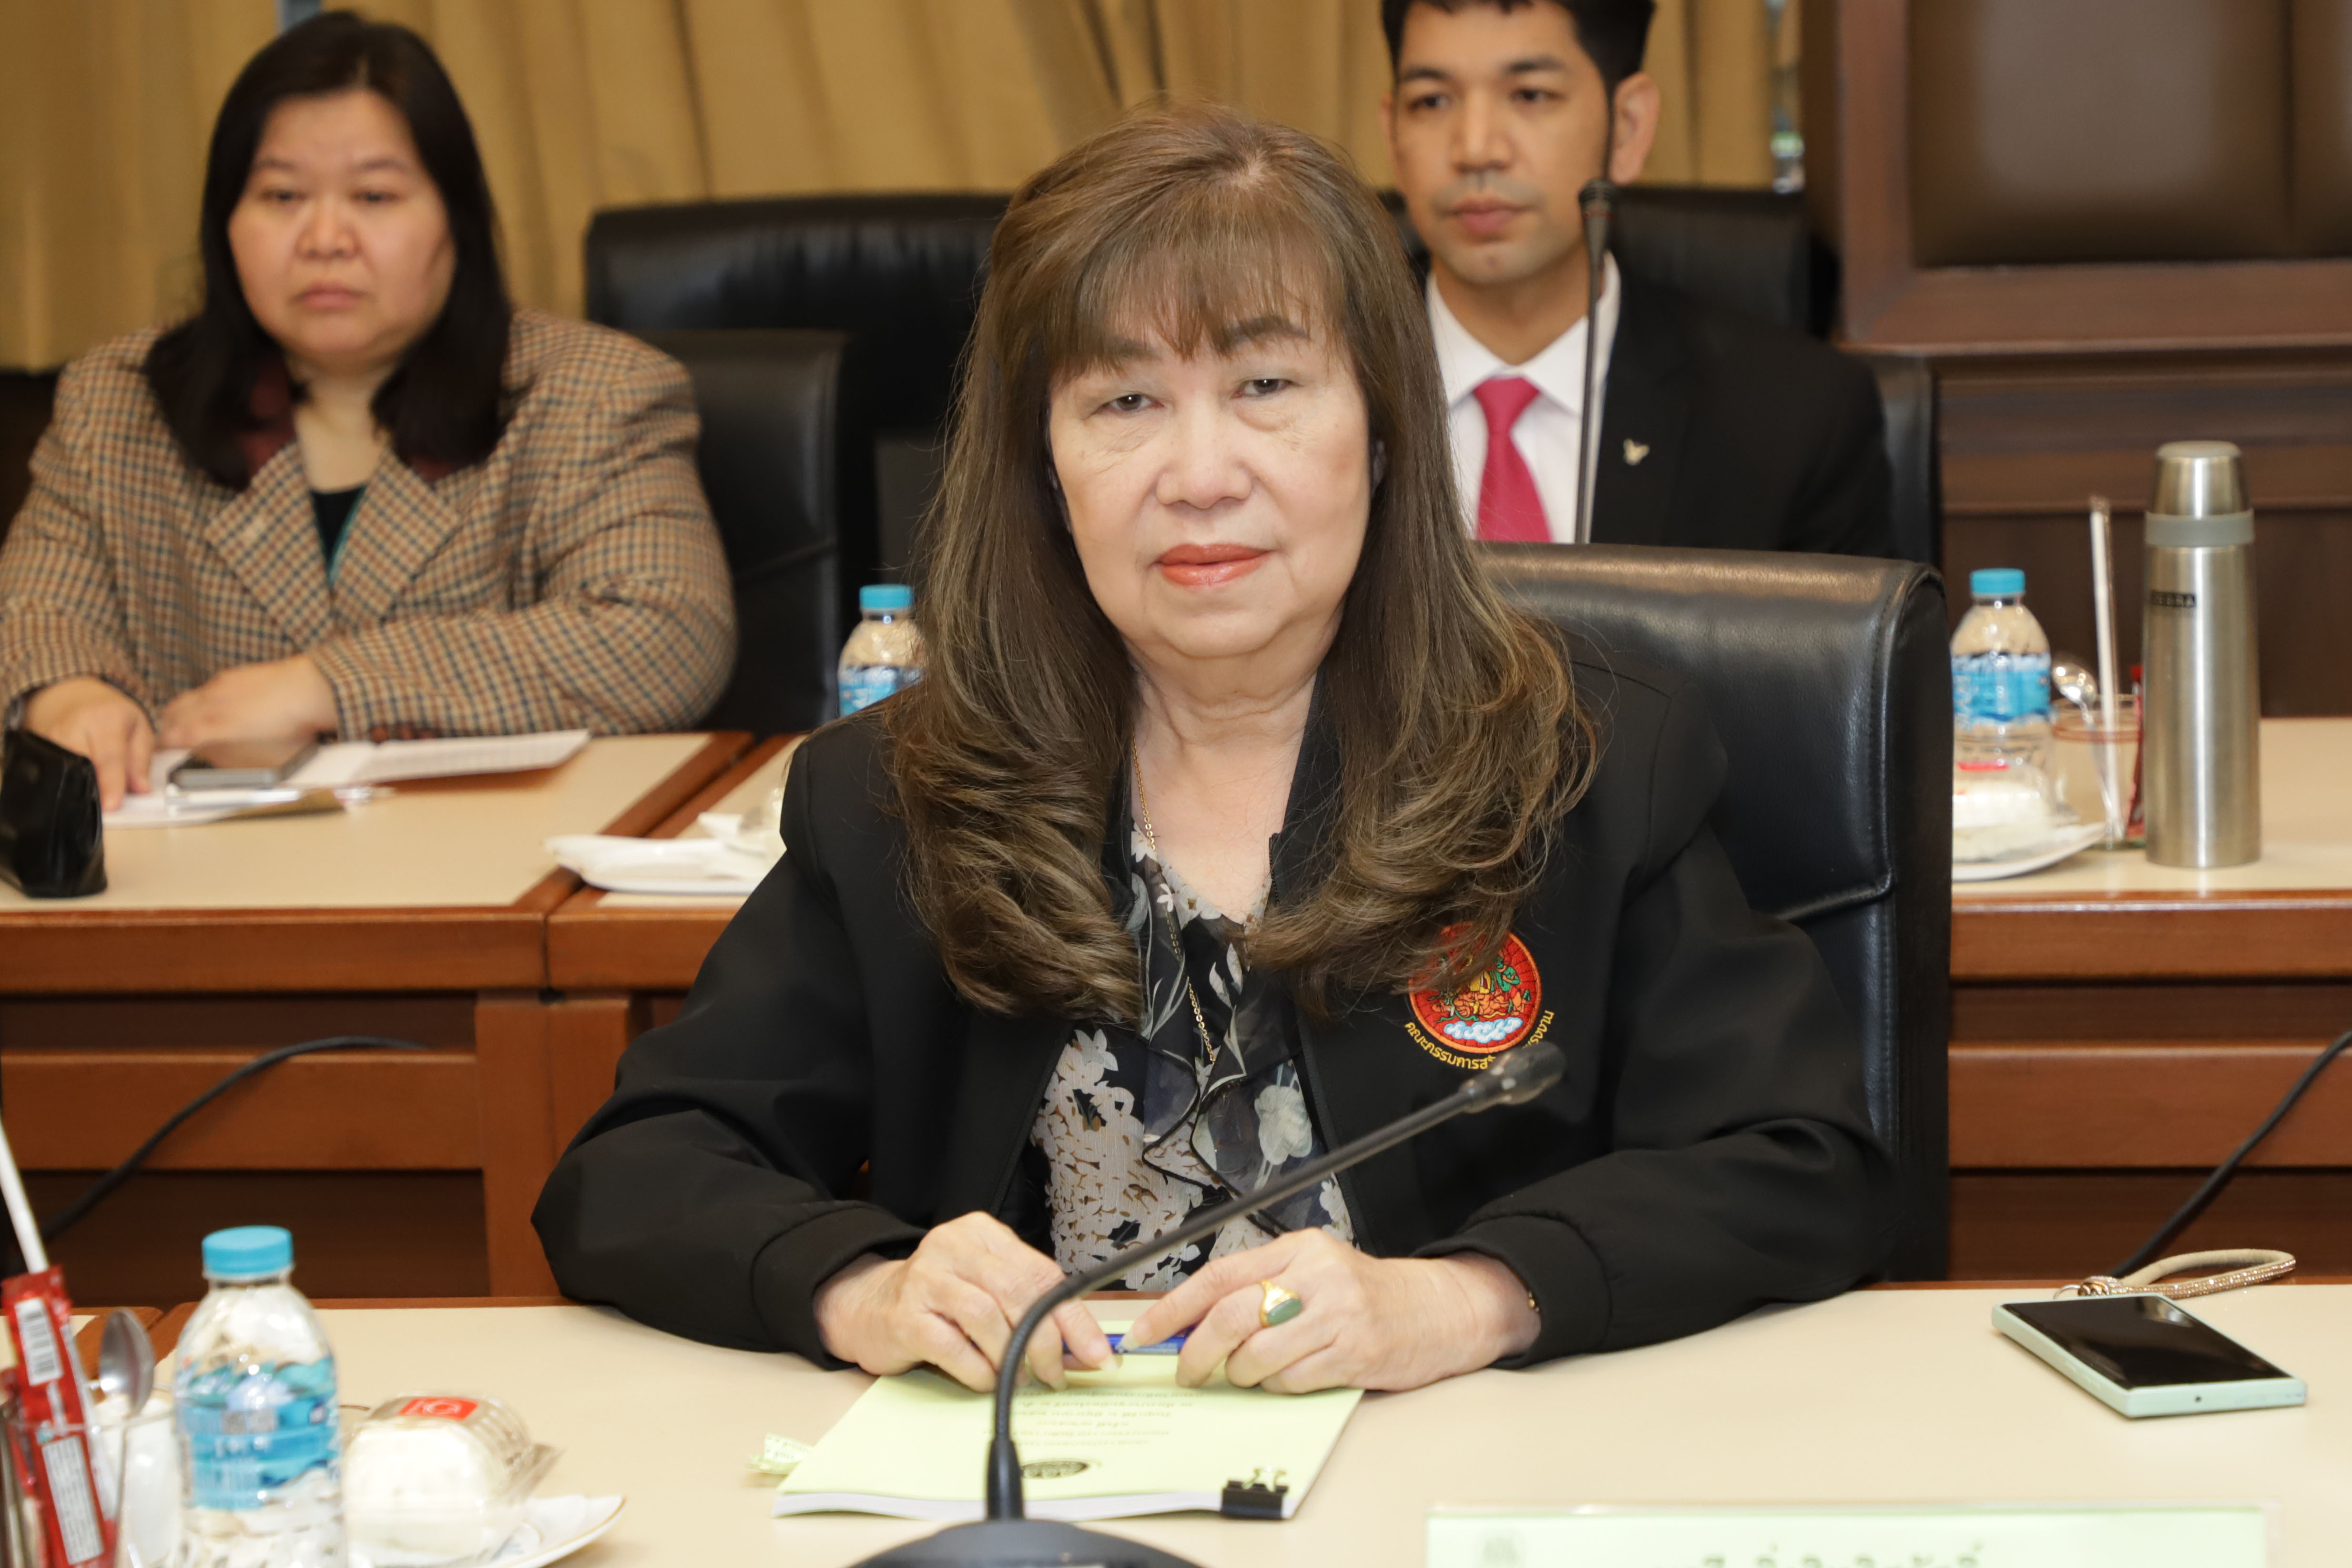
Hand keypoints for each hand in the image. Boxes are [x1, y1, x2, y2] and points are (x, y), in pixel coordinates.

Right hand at [23, 677, 155, 809]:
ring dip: (81, 789)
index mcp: (106, 718)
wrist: (71, 696)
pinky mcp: (38, 746)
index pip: (108, 757)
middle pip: (84, 766)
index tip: (112, 805)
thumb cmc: (110, 714)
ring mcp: (51, 737)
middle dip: (96, 790)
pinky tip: (79, 790)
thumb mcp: (138, 728)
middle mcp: (74, 726)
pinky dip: (67, 783)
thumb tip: (140, 789)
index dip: (111, 783)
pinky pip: (53, 771)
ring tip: (96, 800)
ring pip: (65, 771)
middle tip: (108, 810)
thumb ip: (141, 760)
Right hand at [157, 655, 336, 748]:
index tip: (160, 754)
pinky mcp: (235, 674)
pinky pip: (208, 687)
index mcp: (210, 727)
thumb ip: (225, 759)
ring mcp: (222, 685)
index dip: (161, 748)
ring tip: (186, 723)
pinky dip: (204, 699)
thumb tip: (209, 758)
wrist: (312, 691)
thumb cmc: (293, 730)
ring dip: (182, 712)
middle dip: (167, 728)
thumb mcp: (259, 760)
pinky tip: (216, 705)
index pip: (170, 737)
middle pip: (172, 714)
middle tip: (168, 740)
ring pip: (188, 698)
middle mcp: (210, 702)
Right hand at [811, 1213, 1114, 1392]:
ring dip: (1012, 1356)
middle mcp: (953, 1247)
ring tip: (1020, 1378)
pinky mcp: (905, 1316)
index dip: (1074, 1317)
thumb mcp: (988, 1288)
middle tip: (1057, 1374)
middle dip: (1046, 1341)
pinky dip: (978, 1370)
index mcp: (982, 1234)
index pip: (1042, 1273)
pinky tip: (985, 1379)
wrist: (868, 1307)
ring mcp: (926, 1279)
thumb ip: (1032, 1305)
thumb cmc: (940, 1300)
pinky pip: (953, 1347)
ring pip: (987, 1316)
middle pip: (1017, 1293)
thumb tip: (1086, 1346)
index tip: (1098, 1353)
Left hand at [1120, 1229, 1538, 1393]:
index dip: (1174, 1308)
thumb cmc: (1367, 1294)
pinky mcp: (1354, 1353)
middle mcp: (1316, 1276)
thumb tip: (1191, 1322)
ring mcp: (1338, 1315)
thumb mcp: (1313, 1271)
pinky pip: (1291, 1380)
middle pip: (1232, 1316)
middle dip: (1198, 1352)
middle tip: (1188, 1372)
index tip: (1144, 1334)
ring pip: (1258, 1355)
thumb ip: (1259, 1286)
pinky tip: (1291, 1376)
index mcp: (1299, 1249)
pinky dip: (1278, 1387)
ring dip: (1243, 1375)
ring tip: (1253, 1372)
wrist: (1440, 1309)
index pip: (1219, 1276)